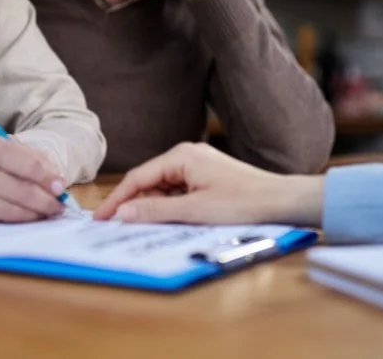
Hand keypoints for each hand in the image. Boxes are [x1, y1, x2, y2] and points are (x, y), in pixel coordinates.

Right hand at [0, 135, 67, 222]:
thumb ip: (25, 157)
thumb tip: (55, 177)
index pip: (27, 163)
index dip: (48, 178)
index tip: (60, 187)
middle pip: (21, 190)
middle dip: (45, 201)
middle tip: (58, 207)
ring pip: (9, 210)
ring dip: (32, 215)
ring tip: (44, 215)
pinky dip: (13, 222)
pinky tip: (24, 219)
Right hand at [94, 142, 324, 225]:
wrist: (281, 200)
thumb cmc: (242, 202)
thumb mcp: (194, 210)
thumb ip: (156, 210)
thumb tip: (123, 213)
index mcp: (182, 156)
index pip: (138, 177)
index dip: (118, 199)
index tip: (101, 219)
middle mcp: (188, 155)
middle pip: (149, 180)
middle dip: (133, 203)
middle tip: (115, 228)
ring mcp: (199, 166)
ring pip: (163, 187)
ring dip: (151, 206)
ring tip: (138, 228)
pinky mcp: (208, 177)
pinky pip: (178, 191)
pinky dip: (168, 206)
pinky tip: (164, 221)